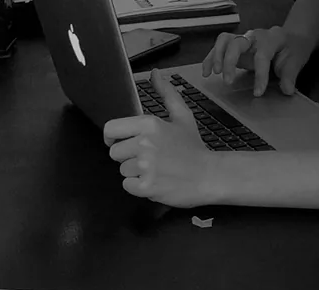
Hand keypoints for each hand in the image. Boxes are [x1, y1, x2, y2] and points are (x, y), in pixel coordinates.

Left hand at [103, 69, 216, 206]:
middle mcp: (145, 144)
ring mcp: (144, 166)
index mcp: (150, 125)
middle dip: (127, 156)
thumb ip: (166, 94)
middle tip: (148, 157)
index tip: (117, 141)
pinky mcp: (145, 187)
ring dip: (135, 172)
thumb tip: (155, 73)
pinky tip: (154, 180)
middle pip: (115, 152)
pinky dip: (138, 187)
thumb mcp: (182, 115)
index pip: (111, 129)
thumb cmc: (192, 147)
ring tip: (155, 169)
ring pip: (122, 170)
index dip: (111, 137)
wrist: (207, 175)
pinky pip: (127, 185)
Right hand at [202, 26, 316, 95]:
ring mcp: (243, 39)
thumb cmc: (292, 49)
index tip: (258, 93)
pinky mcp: (234, 46)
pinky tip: (206, 73)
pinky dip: (210, 59)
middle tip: (227, 82)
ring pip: (224, 41)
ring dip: (216, 57)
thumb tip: (287, 90)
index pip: (262, 55)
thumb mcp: (296, 60)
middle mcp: (255, 36)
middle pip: (237, 43)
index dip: (259, 75)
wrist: (290, 38)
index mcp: (272, 38)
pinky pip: (218, 47)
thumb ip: (290, 75)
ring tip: (214, 74)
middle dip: (230, 62)